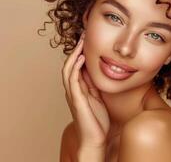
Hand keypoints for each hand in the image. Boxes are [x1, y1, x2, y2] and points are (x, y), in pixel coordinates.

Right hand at [61, 32, 109, 148]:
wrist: (94, 138)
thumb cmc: (97, 120)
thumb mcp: (98, 98)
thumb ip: (95, 86)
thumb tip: (97, 72)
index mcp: (79, 89)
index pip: (77, 66)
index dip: (80, 53)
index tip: (88, 40)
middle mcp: (73, 90)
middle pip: (70, 65)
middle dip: (76, 50)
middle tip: (84, 36)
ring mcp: (73, 94)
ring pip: (68, 70)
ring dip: (74, 55)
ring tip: (81, 42)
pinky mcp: (76, 100)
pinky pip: (73, 80)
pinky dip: (75, 68)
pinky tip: (81, 58)